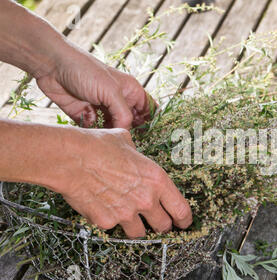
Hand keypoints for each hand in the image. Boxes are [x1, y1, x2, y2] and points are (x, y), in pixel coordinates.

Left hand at [35, 47, 156, 129]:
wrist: (52, 66)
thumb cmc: (85, 71)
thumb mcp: (111, 92)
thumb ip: (123, 114)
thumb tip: (126, 133)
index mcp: (130, 91)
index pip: (149, 110)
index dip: (151, 123)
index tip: (150, 137)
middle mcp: (118, 101)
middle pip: (132, 123)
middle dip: (132, 133)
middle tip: (129, 143)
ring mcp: (103, 109)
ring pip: (114, 129)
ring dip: (112, 135)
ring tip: (111, 141)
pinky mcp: (86, 116)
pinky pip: (97, 130)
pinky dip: (97, 134)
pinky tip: (95, 135)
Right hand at [57, 128, 191, 237]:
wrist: (69, 158)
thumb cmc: (97, 146)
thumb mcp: (126, 142)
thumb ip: (138, 156)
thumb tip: (135, 155)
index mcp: (157, 180)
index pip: (181, 209)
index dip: (184, 219)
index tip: (184, 223)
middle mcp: (146, 199)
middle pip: (163, 226)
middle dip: (161, 225)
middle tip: (154, 221)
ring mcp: (126, 213)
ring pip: (139, 233)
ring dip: (136, 227)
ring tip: (127, 216)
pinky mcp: (106, 222)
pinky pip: (113, 228)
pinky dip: (110, 222)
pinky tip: (102, 208)